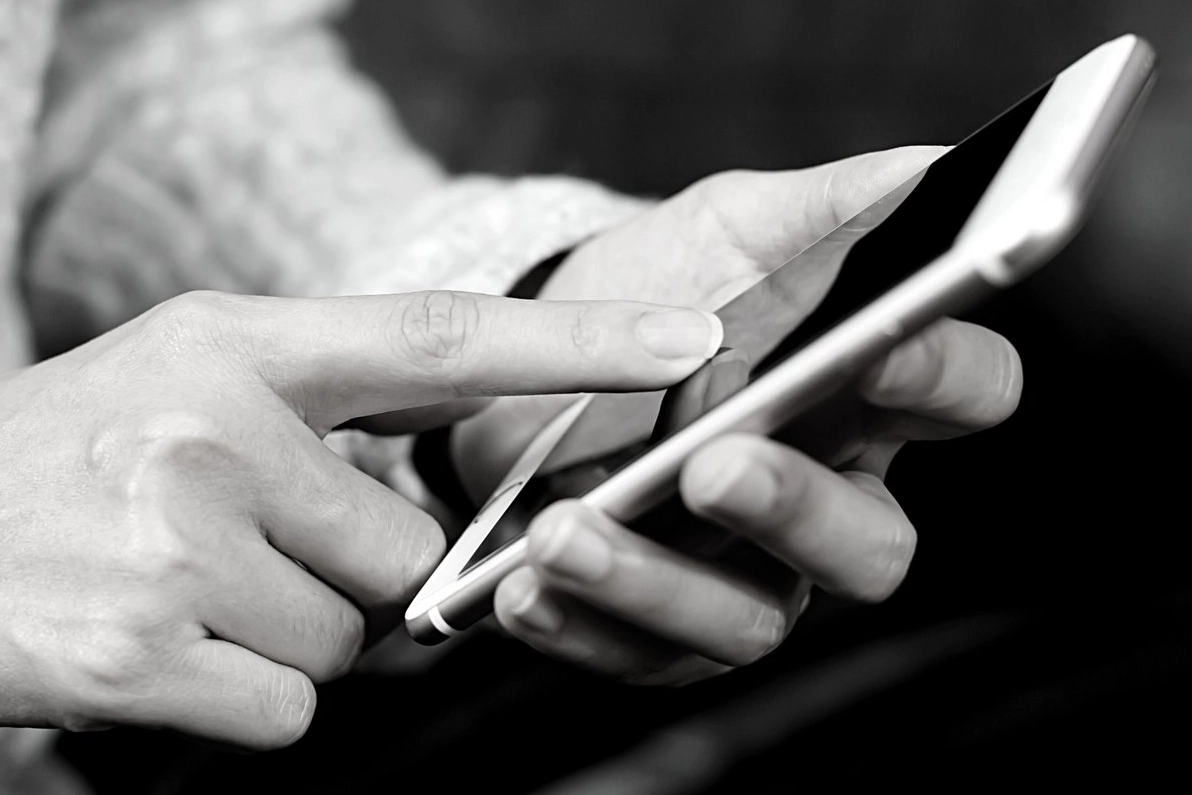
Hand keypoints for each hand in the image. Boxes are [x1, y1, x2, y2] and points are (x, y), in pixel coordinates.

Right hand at [0, 290, 720, 744]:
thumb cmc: (76, 459)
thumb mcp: (196, 382)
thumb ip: (334, 419)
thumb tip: (445, 520)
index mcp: (241, 345)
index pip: (444, 335)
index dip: (580, 341)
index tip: (691, 337)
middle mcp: (215, 428)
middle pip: (405, 552)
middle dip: (348, 577)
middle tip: (240, 547)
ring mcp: (176, 540)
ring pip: (349, 641)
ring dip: (287, 636)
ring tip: (188, 589)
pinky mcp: (142, 651)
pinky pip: (290, 708)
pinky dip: (243, 701)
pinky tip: (166, 649)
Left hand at [481, 147, 1021, 681]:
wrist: (539, 346)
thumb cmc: (656, 283)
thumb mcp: (732, 227)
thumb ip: (827, 204)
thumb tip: (926, 169)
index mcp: (863, 397)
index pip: (963, 394)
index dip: (942, 376)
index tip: (884, 345)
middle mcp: (823, 500)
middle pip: (871, 548)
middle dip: (796, 510)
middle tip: (715, 463)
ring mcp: (745, 575)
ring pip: (750, 622)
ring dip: (656, 583)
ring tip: (565, 531)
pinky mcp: (658, 626)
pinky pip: (638, 654)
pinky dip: (580, 625)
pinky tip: (521, 588)